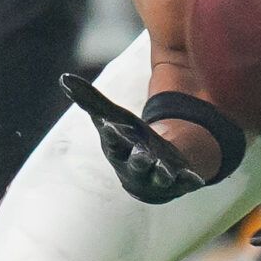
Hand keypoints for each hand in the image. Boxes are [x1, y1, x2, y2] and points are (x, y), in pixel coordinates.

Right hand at [59, 73, 205, 204]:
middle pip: (136, 164)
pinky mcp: (180, 180)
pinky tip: (197, 179)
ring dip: (162, 173)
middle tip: (142, 154)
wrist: (152, 168)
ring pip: (160, 177)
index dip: (112, 136)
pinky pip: (185, 182)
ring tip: (165, 169)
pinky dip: (190, 181)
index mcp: (120, 151)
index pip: (113, 143)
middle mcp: (137, 167)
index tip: (110, 127)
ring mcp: (158, 176)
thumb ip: (91, 101)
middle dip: (139, 160)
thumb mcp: (113, 118)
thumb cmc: (127, 141)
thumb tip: (64, 78)